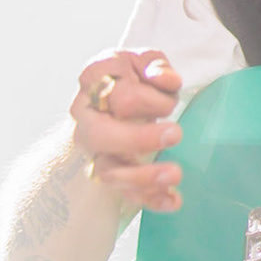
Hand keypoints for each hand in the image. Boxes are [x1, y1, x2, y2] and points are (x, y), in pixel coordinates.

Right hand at [69, 49, 184, 212]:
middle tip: (175, 134)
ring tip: (175, 174)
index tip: (170, 95)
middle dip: (138, 139)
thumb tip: (166, 80)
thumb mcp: (145, 60)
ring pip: (107, 170)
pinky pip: (125, 192)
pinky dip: (150, 199)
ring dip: (142, 176)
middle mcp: (85, 117)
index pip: (118, 95)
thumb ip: (156, 65)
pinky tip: (173, 200)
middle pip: (99, 135)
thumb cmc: (133, 75)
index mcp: (93, 81)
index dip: (148, 98)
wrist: (113, 95)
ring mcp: (94, 148)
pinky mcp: (111, 170)